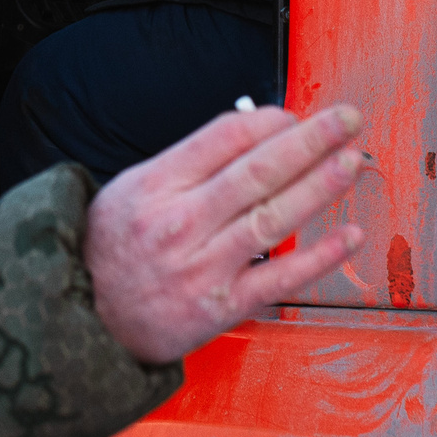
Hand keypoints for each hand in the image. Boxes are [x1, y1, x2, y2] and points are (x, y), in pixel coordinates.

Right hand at [86, 104, 365, 364]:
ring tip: (351, 162)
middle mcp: (181, 222)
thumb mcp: (133, 188)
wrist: (85, 321)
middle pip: (257, 171)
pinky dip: (319, 256)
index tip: (295, 115)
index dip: (269, 121)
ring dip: (320, 186)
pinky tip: (349, 235)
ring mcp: (204, 267)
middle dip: (310, 141)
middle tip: (346, 120)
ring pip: (273, 218)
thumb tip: (255, 129)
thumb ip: (190, 161)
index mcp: (157, 185)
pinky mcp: (222, 306)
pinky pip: (279, 277)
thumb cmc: (113, 250)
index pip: (225, 138)